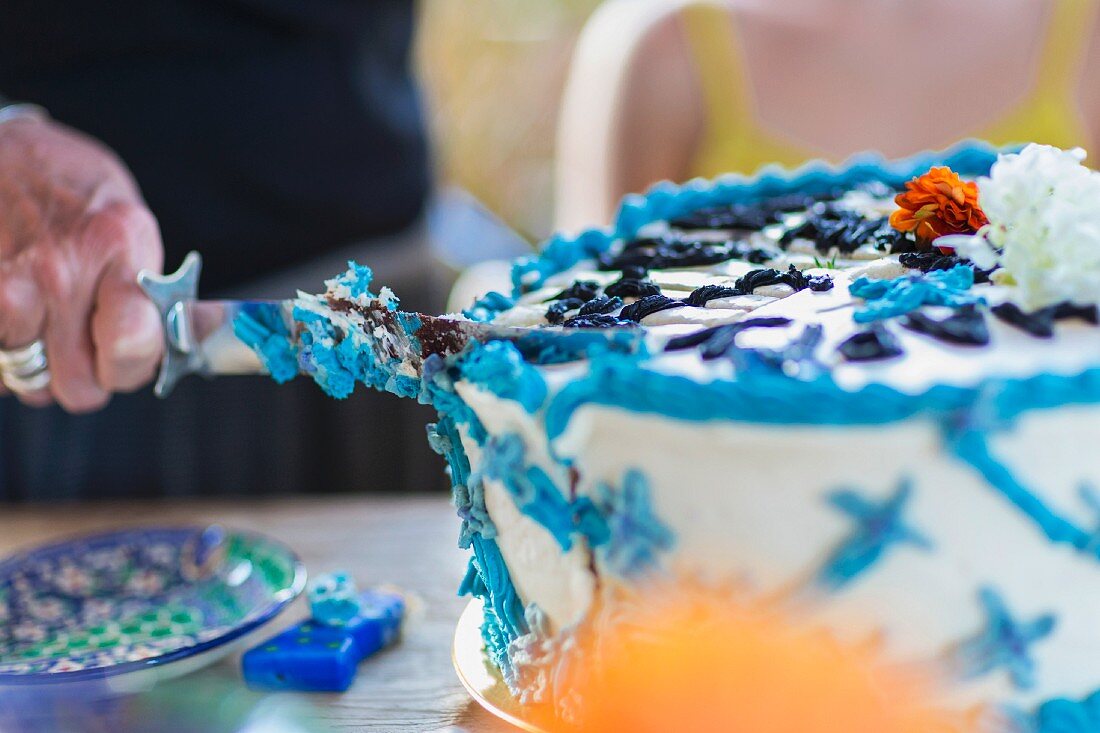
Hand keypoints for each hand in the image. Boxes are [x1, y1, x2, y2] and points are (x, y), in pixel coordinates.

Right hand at [0, 115, 163, 411]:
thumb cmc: (70, 190)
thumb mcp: (129, 225)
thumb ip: (160, 288)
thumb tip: (209, 329)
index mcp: (120, 246)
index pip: (134, 345)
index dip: (128, 367)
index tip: (121, 356)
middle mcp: (63, 268)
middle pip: (79, 387)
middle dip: (80, 376)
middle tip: (76, 341)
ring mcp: (10, 279)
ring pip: (25, 381)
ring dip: (30, 366)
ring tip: (37, 323)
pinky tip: (8, 320)